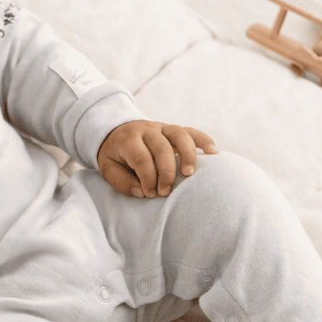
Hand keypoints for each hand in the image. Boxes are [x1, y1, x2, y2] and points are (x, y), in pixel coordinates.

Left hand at [98, 120, 216, 198]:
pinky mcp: (173, 129)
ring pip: (180, 135)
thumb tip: (142, 192)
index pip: (142, 158)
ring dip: (187, 155)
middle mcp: (147, 130)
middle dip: (166, 173)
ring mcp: (162, 127)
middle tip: (166, 192)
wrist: (116, 132)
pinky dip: (204, 140)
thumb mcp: (108, 169)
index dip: (149, 178)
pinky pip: (191, 131)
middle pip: (162, 148)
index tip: (150, 194)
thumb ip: (121, 182)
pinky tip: (213, 153)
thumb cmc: (115, 156)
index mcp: (128, 139)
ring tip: (189, 174)